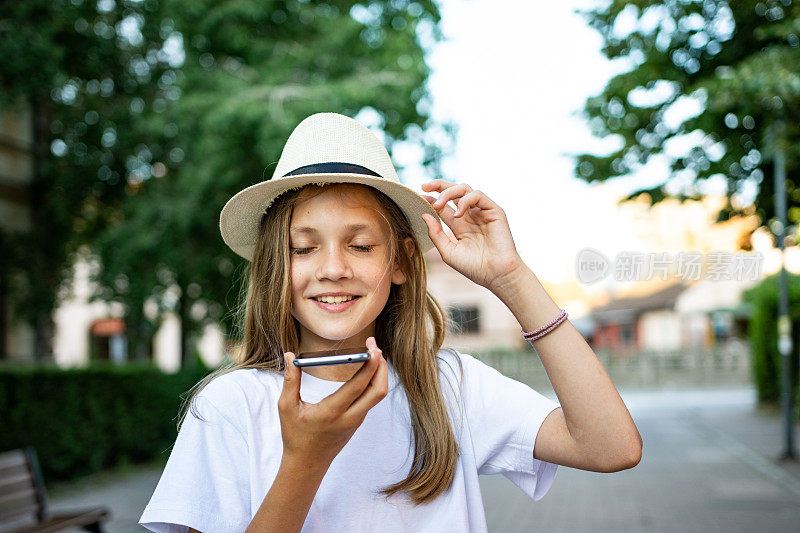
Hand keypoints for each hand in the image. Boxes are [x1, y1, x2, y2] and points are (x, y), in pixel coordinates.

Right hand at [278, 337, 387, 466]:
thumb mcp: (286, 407)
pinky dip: (374, 382)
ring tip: (373, 353)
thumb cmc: (295, 436)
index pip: (359, 386)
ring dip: (380, 373)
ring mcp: (357, 420)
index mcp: (332, 412)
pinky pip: (372, 399)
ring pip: (378, 395)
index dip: (369, 365)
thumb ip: (290, 380)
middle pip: (378, 390)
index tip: (372, 348)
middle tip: (375, 346)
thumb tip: (290, 356)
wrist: (307, 463)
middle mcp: (350, 417)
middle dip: (381, 366)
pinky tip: (367, 368)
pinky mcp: (358, 421)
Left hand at [420, 180, 524, 290]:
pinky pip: (478, 195)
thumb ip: (436, 234)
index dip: (432, 200)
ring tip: (439, 205)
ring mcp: (482, 212)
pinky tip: (458, 214)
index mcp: (459, 225)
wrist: (496, 275)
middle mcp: (470, 216)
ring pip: (464, 189)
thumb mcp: (448, 251)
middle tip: (425, 186)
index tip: (419, 197)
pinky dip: (465, 200)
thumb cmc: (474, 267)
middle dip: (438, 185)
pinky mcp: (494, 210)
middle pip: (453, 192)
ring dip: (449, 193)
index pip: (444, 206)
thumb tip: (424, 215)